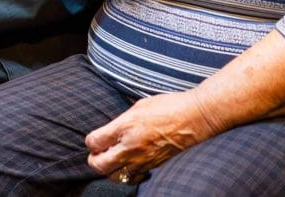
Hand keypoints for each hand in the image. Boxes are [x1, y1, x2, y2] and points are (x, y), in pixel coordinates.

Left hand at [85, 89, 218, 181]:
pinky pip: (132, 178)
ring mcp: (142, 159)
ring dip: (109, 169)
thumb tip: (109, 131)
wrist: (194, 117)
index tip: (94, 139)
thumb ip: (121, 122)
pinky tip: (128, 164)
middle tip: (98, 152)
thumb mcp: (138, 106)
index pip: (94, 142)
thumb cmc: (168, 107)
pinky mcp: (153, 166)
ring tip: (112, 159)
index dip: (90, 141)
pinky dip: (126, 174)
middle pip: (100, 165)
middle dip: (94, 159)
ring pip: (115, 176)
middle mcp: (131, 146)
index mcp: (125, 126)